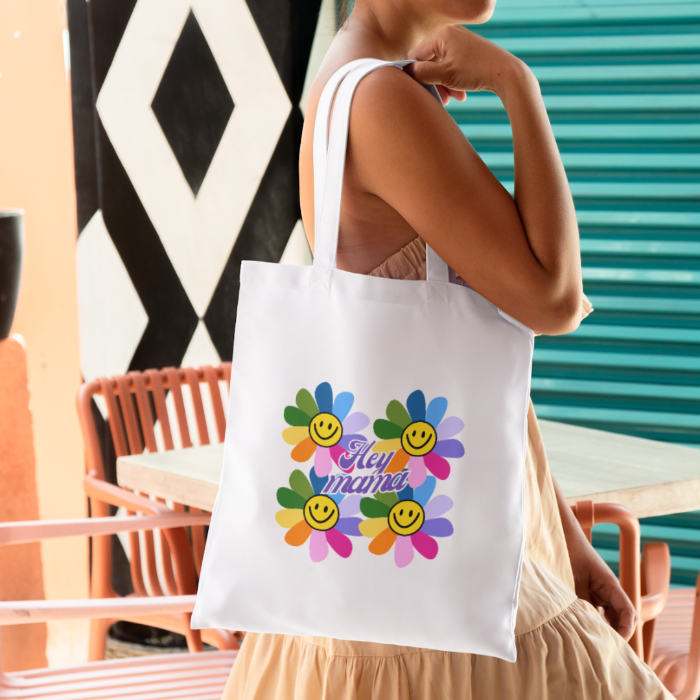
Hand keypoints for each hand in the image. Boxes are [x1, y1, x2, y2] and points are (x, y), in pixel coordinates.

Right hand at [405, 25, 530, 104]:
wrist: (507, 73)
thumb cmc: (476, 72)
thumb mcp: (444, 75)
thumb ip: (422, 73)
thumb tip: (405, 72)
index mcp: (441, 34)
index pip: (415, 55)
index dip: (416, 75)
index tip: (422, 91)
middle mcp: (450, 33)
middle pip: (429, 62)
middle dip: (434, 82)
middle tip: (441, 99)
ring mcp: (460, 42)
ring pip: (441, 67)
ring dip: (444, 85)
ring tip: (454, 98)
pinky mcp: (469, 51)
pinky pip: (453, 66)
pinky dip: (454, 81)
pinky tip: (460, 94)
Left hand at [568, 533, 637, 640]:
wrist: (558, 533)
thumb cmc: (568, 552)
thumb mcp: (573, 581)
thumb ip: (582, 604)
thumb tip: (586, 628)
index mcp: (610, 585)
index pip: (628, 612)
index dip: (626, 630)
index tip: (616, 643)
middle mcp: (608, 589)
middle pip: (623, 618)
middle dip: (618, 634)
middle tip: (605, 649)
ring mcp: (599, 591)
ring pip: (610, 616)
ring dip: (605, 628)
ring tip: (594, 642)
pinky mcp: (588, 592)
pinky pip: (597, 611)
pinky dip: (594, 621)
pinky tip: (582, 629)